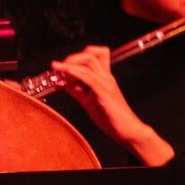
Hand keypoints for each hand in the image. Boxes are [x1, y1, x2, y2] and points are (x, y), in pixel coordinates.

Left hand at [48, 46, 173, 163]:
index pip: (98, 55)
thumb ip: (78, 91)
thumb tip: (64, 83)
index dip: (80, 55)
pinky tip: (65, 72)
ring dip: (70, 63)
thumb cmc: (111, 118)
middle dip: (72, 57)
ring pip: (89, 63)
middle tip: (59, 66)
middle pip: (91, 55)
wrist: (127, 130)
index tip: (66, 64)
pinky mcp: (104, 93)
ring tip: (57, 68)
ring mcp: (106, 84)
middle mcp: (107, 78)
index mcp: (105, 78)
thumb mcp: (90, 101)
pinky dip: (74, 72)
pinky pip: (88, 78)